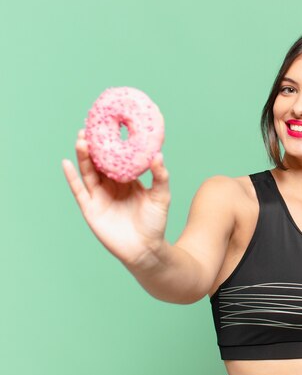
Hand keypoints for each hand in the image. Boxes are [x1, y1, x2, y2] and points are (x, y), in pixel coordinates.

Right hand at [62, 129, 170, 267]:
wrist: (146, 249)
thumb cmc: (155, 222)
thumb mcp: (161, 196)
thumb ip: (160, 176)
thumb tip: (158, 155)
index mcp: (127, 180)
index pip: (117, 158)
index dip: (112, 143)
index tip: (108, 125)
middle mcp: (111, 185)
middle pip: (99, 162)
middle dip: (94, 146)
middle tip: (89, 127)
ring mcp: (100, 196)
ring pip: (88, 172)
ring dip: (83, 156)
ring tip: (81, 140)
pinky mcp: (91, 208)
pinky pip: (79, 190)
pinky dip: (72, 177)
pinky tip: (66, 163)